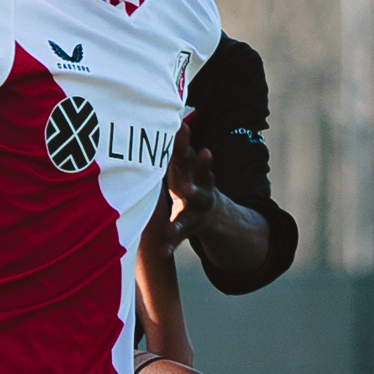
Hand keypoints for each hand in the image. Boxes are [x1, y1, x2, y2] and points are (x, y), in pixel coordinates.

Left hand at [150, 139, 217, 256]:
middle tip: (186, 188)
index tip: (204, 151)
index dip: (203, 160)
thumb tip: (178, 121)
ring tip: (171, 228)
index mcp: (202, 177)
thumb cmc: (191, 178)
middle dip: (194, 190)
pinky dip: (170, 245)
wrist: (210, 212)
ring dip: (179, 223)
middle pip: (200, 193)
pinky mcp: (186, 231)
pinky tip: (163, 251)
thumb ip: (181, 146)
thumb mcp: (188, 163)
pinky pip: (178, 239)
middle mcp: (202, 197)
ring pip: (187, 219)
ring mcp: (195, 216)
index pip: (202, 167)